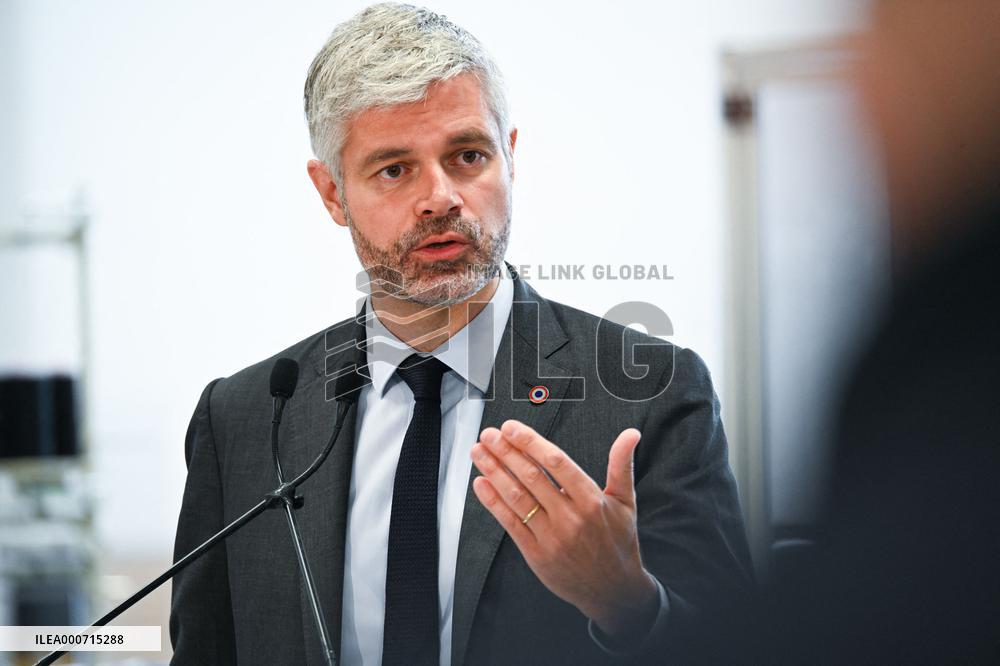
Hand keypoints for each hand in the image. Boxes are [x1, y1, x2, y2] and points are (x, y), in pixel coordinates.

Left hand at [471, 419, 659, 638]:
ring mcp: (551, 537)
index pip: (556, 462)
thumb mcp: (626, 502)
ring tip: (479, 453)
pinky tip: (481, 484)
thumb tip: (630, 434)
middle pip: (532, 477)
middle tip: (489, 434)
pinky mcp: (536, 554)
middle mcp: (570, 517)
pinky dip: (493, 502)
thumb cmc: (618, 543)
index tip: (512, 429)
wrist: (613, 591)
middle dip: (505, 452)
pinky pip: (510, 523)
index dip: (530, 443)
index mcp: (592, 500)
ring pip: (517, 498)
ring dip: (494, 472)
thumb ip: (622, 465)